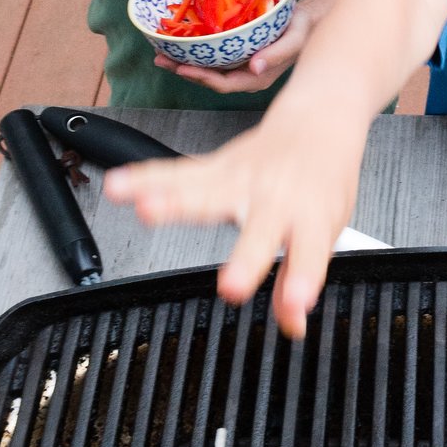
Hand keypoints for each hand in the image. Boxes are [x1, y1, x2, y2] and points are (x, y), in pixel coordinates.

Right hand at [105, 105, 366, 334]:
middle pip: (258, 230)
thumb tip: (293, 323)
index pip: (308, 254)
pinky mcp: (215, 167)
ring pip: (207, 192)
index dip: (303, 281)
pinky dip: (146, 178)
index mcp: (311, 218)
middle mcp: (276, 199)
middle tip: (232, 287)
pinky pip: (177, 174)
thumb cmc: (321, 183)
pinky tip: (120, 185)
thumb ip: (301, 275)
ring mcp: (243, 181)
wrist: (318, 124)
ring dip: (174, 203)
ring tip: (146, 210)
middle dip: (246, 259)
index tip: (297, 304)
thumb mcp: (326, 231)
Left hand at [152, 0, 338, 94]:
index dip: (202, 78)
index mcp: (257, 77)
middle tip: (160, 58)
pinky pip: (211, 56)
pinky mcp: (235, 53)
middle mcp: (245, 74)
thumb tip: (255, 67)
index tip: (182, 68)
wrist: (307, 21)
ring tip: (161, 53)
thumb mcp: (295, 39)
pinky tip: (179, 42)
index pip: (225, 84)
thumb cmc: (302, 29)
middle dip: (184, 70)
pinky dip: (194, 51)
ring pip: (207, 68)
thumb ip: (278, 53)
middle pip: (209, 78)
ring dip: (183, 62)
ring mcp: (238, 65)